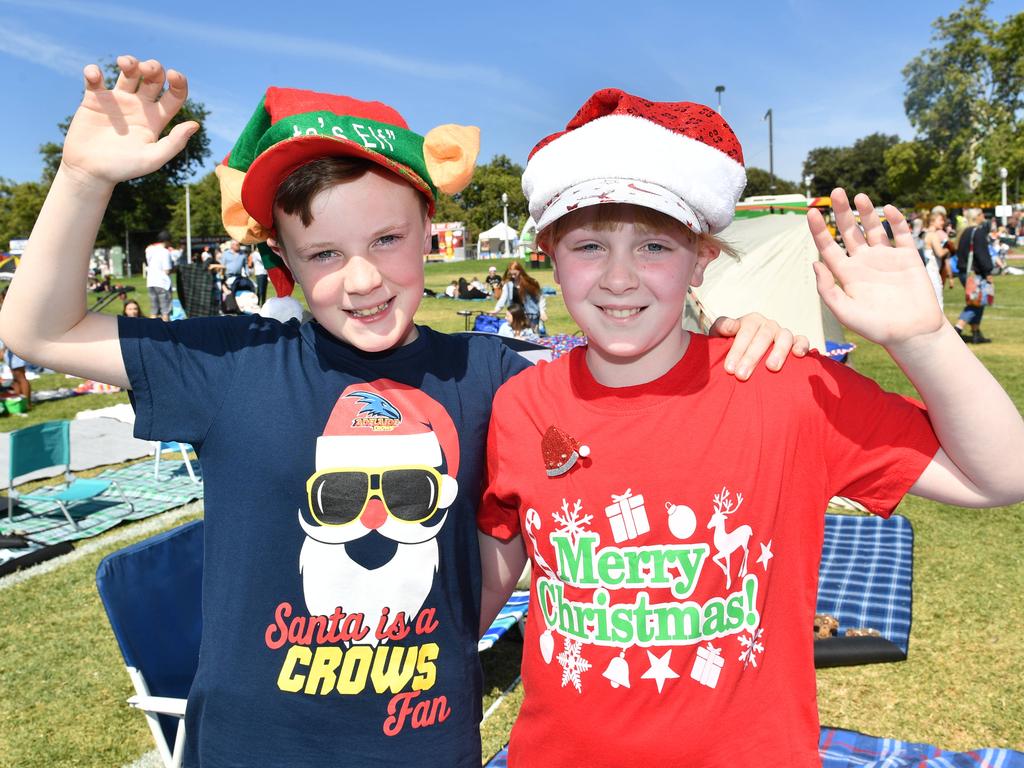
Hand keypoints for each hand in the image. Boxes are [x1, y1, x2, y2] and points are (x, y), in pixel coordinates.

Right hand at [60, 55, 197, 186]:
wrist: (90, 172)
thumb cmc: (123, 168)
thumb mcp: (152, 158)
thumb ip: (174, 143)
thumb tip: (195, 125)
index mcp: (156, 119)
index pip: (175, 95)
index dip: (179, 82)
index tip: (174, 75)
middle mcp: (139, 106)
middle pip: (153, 78)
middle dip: (153, 68)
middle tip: (147, 69)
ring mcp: (117, 101)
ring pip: (128, 72)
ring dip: (129, 62)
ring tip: (125, 64)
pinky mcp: (94, 99)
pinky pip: (95, 78)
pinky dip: (94, 72)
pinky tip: (95, 76)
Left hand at [710, 313, 809, 379]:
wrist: (746, 355)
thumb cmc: (730, 345)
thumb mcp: (720, 335)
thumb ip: (722, 327)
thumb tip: (731, 327)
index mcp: (751, 321)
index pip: (744, 332)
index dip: (736, 350)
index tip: (729, 369)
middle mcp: (768, 325)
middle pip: (763, 337)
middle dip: (751, 357)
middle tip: (741, 375)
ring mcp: (783, 333)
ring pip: (784, 337)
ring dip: (778, 352)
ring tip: (771, 368)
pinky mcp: (796, 342)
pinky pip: (803, 340)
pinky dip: (802, 345)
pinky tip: (798, 355)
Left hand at [809, 189, 944, 346]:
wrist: (912, 333)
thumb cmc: (876, 328)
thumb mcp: (844, 311)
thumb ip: (828, 289)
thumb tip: (815, 263)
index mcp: (846, 274)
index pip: (828, 247)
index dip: (818, 230)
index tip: (810, 212)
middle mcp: (864, 262)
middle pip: (849, 231)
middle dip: (841, 212)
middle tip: (836, 192)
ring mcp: (886, 258)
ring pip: (873, 228)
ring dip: (866, 212)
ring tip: (859, 196)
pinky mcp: (908, 257)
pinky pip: (900, 234)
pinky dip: (895, 220)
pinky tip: (888, 209)